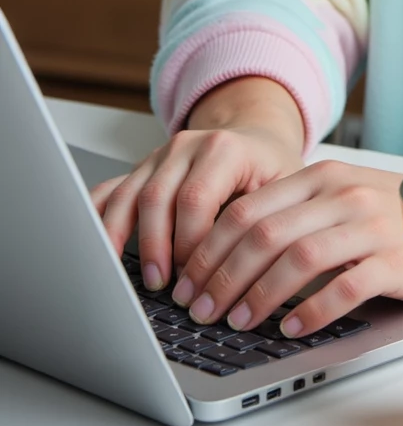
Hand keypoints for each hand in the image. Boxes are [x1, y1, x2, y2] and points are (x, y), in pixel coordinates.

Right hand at [90, 77, 305, 290]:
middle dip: (157, 249)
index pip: (195, 198)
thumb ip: (264, 221)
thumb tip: (247, 274)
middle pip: (156, 198)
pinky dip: (99, 219)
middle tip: (166, 288)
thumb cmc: (270, 169)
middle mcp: (186, 147)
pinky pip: (110, 190)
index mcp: (223, 148)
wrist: (256, 138)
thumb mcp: (285, 188)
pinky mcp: (141, 170)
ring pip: (128, 196)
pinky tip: (95, 246)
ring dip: (125, 241)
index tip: (195, 280)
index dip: (190, 245)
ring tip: (135, 278)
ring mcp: (159, 157)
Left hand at [167, 160, 402, 337]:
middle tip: (203, 310)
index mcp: (321, 176)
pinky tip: (291, 328)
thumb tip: (221, 254)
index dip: (210, 250)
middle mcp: (343, 195)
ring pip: (300, 258)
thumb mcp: (334, 200)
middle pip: (266, 235)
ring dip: (260, 295)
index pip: (249, 210)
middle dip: (224, 277)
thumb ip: (290, 213)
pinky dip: (312, 310)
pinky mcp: (398, 258)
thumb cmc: (381, 215)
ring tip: (239, 321)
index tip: (189, 283)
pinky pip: (347, 287)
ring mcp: (372, 225)